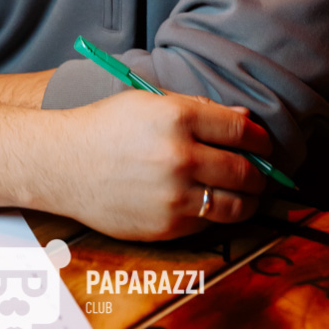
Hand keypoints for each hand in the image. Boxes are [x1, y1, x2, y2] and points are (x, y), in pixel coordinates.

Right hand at [53, 89, 271, 240]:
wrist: (65, 163)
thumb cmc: (108, 126)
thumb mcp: (152, 102)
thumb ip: (200, 109)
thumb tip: (245, 120)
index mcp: (178, 117)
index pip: (242, 131)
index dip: (260, 139)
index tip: (263, 143)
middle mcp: (180, 156)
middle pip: (246, 171)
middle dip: (260, 172)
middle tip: (259, 170)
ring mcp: (174, 196)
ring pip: (237, 204)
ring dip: (248, 199)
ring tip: (244, 192)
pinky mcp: (167, 226)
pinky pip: (209, 222)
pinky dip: (216, 213)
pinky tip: (208, 201)